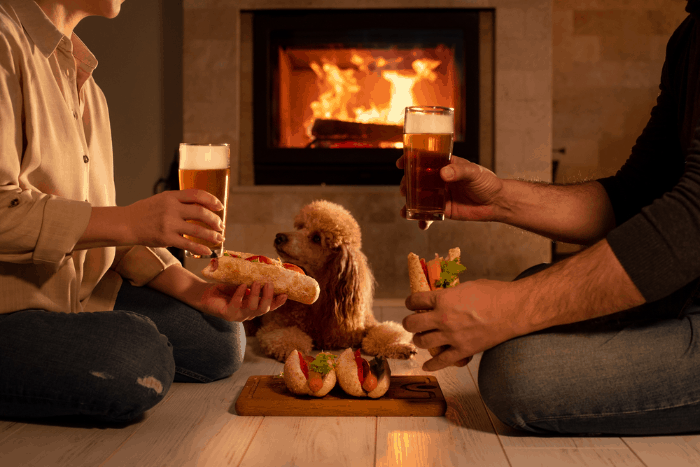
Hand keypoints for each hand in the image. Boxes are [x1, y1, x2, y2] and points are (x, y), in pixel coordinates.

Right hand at [124, 189, 223, 255]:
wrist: (126, 223)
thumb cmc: (145, 212)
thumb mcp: (161, 199)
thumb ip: (179, 201)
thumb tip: (201, 205)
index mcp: (171, 196)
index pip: (196, 194)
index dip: (211, 200)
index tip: (220, 206)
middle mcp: (171, 209)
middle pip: (200, 212)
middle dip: (214, 220)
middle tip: (221, 225)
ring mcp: (168, 224)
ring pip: (197, 229)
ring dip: (211, 235)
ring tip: (219, 238)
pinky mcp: (165, 238)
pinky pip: (187, 244)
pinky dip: (200, 248)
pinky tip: (208, 251)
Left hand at [197, 281, 287, 321]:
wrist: (205, 294)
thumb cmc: (225, 289)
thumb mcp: (242, 284)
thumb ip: (253, 282)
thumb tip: (265, 271)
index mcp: (253, 307)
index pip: (269, 307)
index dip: (278, 302)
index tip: (285, 294)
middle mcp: (248, 314)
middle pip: (264, 309)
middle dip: (268, 296)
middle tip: (268, 283)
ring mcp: (238, 315)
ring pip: (253, 309)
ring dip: (256, 295)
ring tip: (256, 282)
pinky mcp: (228, 314)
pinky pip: (237, 305)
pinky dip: (241, 294)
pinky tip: (242, 285)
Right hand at [396, 155, 504, 229]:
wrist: (496, 203)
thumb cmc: (486, 182)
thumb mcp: (474, 173)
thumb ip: (459, 171)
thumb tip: (443, 173)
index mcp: (445, 165)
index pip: (424, 160)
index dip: (410, 160)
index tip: (401, 163)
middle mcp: (439, 179)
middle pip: (417, 180)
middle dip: (406, 185)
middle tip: (404, 190)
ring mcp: (439, 195)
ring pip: (419, 198)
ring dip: (410, 204)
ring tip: (405, 210)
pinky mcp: (443, 210)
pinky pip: (428, 215)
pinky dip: (422, 220)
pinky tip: (421, 224)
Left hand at [402, 279, 520, 370]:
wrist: (514, 310)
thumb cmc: (494, 294)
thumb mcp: (467, 286)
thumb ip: (451, 294)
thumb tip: (442, 297)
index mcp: (443, 299)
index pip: (415, 300)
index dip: (410, 302)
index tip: (412, 303)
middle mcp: (443, 318)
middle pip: (412, 323)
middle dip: (410, 323)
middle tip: (413, 322)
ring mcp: (452, 336)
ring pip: (422, 342)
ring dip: (419, 340)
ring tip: (422, 338)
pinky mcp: (463, 350)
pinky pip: (441, 362)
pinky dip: (432, 365)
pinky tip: (427, 366)